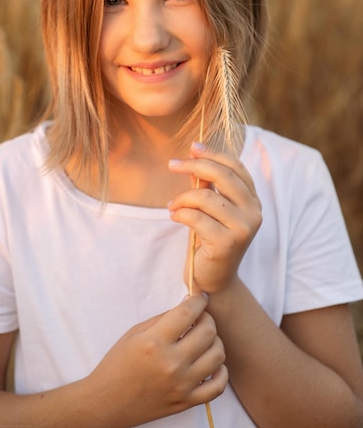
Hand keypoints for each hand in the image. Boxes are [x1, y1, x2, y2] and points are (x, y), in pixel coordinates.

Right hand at [87, 294, 226, 427]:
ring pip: (218, 355)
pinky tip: (210, 363)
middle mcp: (171, 364)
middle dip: (207, 319)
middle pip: (208, 331)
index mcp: (154, 343)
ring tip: (203, 340)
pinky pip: (218, 386)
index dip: (198, 300)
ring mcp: (182, 385)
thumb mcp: (135, 333)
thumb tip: (188, 305)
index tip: (200, 297)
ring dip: (214, 342)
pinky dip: (219, 371)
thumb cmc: (117, 364)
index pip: (188, 313)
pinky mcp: (186, 402)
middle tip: (200, 318)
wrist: (107, 402)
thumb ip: (163, 319)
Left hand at [168, 143, 261, 294]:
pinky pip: (195, 217)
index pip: (236, 167)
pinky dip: (180, 214)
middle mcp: (254, 212)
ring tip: (173, 205)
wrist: (213, 280)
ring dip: (182, 198)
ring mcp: (243, 228)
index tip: (192, 147)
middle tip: (172, 165)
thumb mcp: (211, 208)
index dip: (213, 154)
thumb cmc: (209, 239)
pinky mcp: (227, 243)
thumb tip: (194, 155)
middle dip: (194, 166)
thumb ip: (208, 184)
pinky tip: (175, 217)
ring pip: (205, 196)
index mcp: (252, 200)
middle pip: (223, 175)